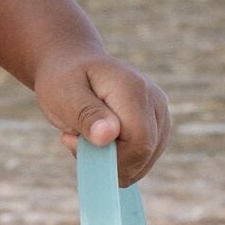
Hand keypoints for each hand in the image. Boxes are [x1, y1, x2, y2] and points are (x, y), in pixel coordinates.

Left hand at [33, 52, 170, 183]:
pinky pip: (141, 157)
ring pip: (144, 160)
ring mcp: (160, 113)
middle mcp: (155, 101)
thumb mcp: (64, 94)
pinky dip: (117, 157)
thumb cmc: (63, 80)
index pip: (139, 142)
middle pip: (144, 153)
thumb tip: (108, 136)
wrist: (72, 65)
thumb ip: (87, 115)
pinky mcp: (157, 125)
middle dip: (106, 160)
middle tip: (73, 138)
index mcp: (134, 90)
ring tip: (83, 134)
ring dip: (110, 159)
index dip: (111, 158)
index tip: (75, 143)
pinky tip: (96, 139)